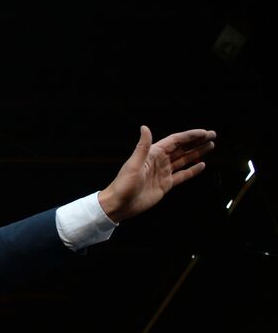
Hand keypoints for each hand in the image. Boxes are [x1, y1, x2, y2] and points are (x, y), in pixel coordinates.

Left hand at [97, 126, 214, 221]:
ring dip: (197, 153)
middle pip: (182, 148)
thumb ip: (142, 147)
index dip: (190, 136)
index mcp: (153, 154)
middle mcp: (160, 161)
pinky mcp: (165, 185)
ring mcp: (163, 173)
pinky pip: (182, 176)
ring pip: (184, 160)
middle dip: (197, 142)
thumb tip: (144, 127)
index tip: (204, 133)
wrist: (119, 205)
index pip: (175, 141)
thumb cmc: (123, 184)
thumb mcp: (133, 164)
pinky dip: (192, 170)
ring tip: (211, 146)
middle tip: (213, 136)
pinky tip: (202, 165)